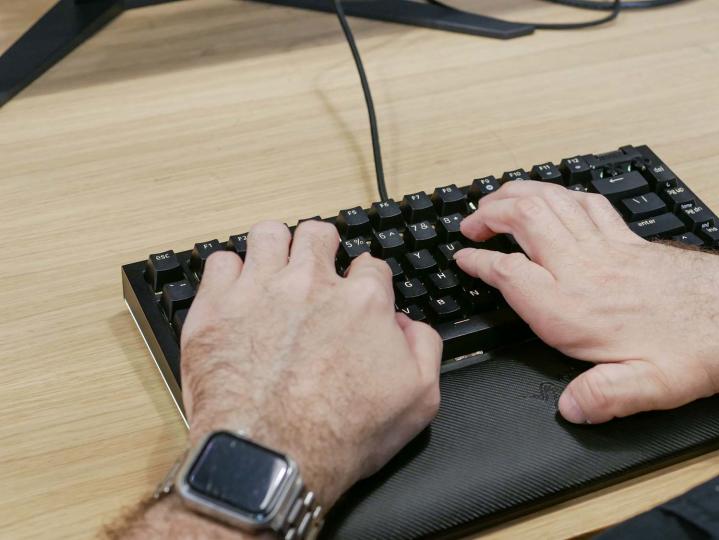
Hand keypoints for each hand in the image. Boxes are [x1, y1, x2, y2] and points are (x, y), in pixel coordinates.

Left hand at [178, 220, 441, 507]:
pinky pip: (220, 261)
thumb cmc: (341, 436)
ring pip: (269, 233)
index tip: (357, 297)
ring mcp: (260, 289)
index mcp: (364, 301)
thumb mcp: (419, 399)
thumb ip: (425, 347)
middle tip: (314, 273)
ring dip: (275, 248)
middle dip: (321, 249)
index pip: (371, 264)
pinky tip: (235, 293)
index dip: (366, 281)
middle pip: (319, 234)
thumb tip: (408, 325)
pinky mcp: (216, 306)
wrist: (273, 458)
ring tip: (273, 271)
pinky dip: (229, 273)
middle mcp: (312, 283)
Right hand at [456, 182, 718, 423]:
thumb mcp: (647, 391)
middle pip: (526, 220)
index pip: (511, 273)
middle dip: (489, 215)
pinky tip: (557, 196)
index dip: (480, 263)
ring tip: (498, 199)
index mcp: (577, 310)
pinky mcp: (631, 241)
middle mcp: (587, 271)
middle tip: (470, 224)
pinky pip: (588, 204)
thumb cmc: (697, 352)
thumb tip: (570, 408)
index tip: (463, 260)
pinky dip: (563, 194)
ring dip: (519, 194)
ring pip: (554, 202)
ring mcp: (610, 249)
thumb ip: (602, 398)